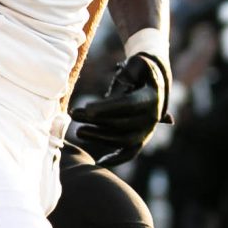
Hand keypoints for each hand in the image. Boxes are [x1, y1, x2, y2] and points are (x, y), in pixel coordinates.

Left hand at [69, 53, 167, 167]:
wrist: (153, 87)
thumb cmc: (141, 73)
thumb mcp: (140, 64)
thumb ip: (134, 68)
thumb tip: (124, 72)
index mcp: (151, 99)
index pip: (128, 105)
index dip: (108, 108)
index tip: (88, 108)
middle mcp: (151, 119)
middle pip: (121, 123)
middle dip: (96, 120)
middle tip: (74, 113)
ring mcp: (146, 132)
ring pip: (122, 140)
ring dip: (98, 137)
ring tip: (78, 130)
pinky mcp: (139, 140)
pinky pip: (129, 153)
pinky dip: (116, 159)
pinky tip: (99, 162)